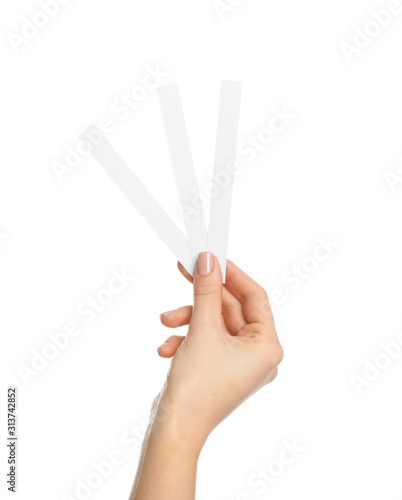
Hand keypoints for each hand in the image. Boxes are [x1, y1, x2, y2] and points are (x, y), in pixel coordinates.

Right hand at [155, 252, 283, 447]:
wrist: (173, 430)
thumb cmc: (196, 387)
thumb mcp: (202, 330)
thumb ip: (206, 291)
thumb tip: (208, 259)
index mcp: (267, 346)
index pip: (255, 296)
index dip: (232, 273)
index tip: (212, 256)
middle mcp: (257, 354)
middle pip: (231, 308)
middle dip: (202, 296)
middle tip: (185, 269)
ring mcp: (238, 362)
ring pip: (213, 323)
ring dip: (188, 319)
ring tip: (167, 322)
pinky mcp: (219, 367)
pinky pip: (205, 339)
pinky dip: (186, 338)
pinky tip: (167, 348)